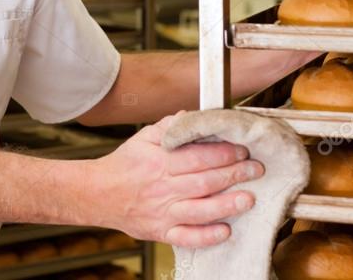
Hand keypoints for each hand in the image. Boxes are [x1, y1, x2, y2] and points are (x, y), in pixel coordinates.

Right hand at [87, 113, 263, 247]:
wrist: (97, 194)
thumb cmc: (124, 165)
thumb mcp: (143, 138)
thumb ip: (168, 127)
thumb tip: (190, 116)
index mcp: (160, 162)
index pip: (198, 157)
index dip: (224, 153)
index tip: (242, 150)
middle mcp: (163, 188)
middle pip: (205, 182)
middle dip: (234, 175)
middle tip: (255, 170)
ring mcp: (162, 212)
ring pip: (200, 210)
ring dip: (227, 205)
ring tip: (249, 199)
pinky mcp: (161, 232)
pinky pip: (186, 237)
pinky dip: (207, 236)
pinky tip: (225, 231)